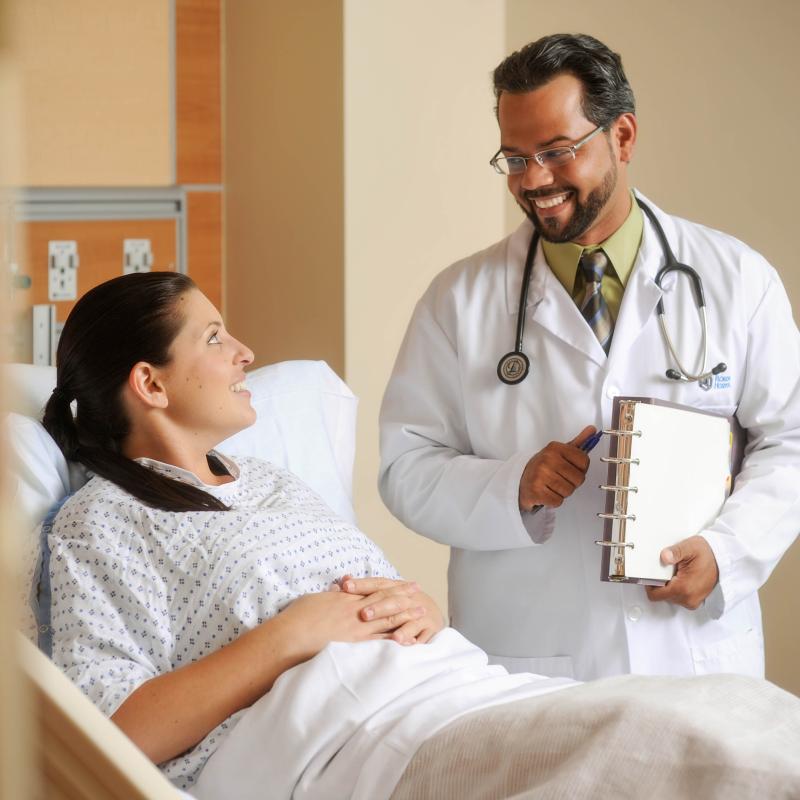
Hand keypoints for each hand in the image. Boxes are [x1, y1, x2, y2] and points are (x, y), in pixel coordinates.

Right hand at [278, 590, 407, 662]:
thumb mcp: (315, 599)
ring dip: (406, 616)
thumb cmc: (297, 618)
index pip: (374, 590)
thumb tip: (338, 590)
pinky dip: (396, 641)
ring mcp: (356, 629)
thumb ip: (330, 596)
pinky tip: (409, 640)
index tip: (404, 584)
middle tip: (419, 593)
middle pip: (385, 601)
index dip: (391, 587)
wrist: (289, 637)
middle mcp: (354, 611)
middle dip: (404, 597)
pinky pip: (381, 643)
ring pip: (387, 620)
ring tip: (421, 613)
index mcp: (345, 598)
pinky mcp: (355, 646)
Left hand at [339, 575, 444, 643]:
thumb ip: (364, 590)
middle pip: (392, 601)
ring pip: (409, 619)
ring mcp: (420, 613)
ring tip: (392, 636)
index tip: (345, 586)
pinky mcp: (429, 628)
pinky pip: (423, 635)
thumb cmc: (398, 604)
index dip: (362, 585)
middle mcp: (408, 598)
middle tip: (363, 614)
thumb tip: (342, 581)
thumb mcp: (384, 593)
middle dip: (378, 608)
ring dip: (400, 627)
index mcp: (394, 588)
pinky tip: (408, 644)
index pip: (377, 584)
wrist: (430, 612)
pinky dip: (415, 639)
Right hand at [518, 425, 595, 510]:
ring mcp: (540, 475)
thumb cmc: (543, 467)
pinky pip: (558, 501)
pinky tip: (546, 493)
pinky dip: (553, 501)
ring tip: (552, 486)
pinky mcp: (536, 491)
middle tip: (559, 478)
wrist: (520, 479)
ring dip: (562, 492)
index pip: (584, 461)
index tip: (569, 468)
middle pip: (579, 479)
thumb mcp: (559, 452)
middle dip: (571, 482)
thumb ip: (578, 442)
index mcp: (555, 448)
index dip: (580, 468)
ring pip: (569, 491)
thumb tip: (592, 429)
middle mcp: (547, 459)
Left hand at [646, 535, 718, 609]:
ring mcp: (692, 601)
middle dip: (661, 583)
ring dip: (669, 585)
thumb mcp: (690, 547)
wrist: (724, 560)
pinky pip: (678, 597)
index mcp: (683, 588)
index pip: (655, 595)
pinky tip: (682, 576)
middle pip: (661, 595)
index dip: (649, 584)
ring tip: (678, 572)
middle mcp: (688, 599)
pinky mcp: (695, 601)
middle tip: (668, 569)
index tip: (652, 573)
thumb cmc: (708, 554)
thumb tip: (663, 556)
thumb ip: (674, 552)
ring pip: (669, 596)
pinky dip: (677, 588)